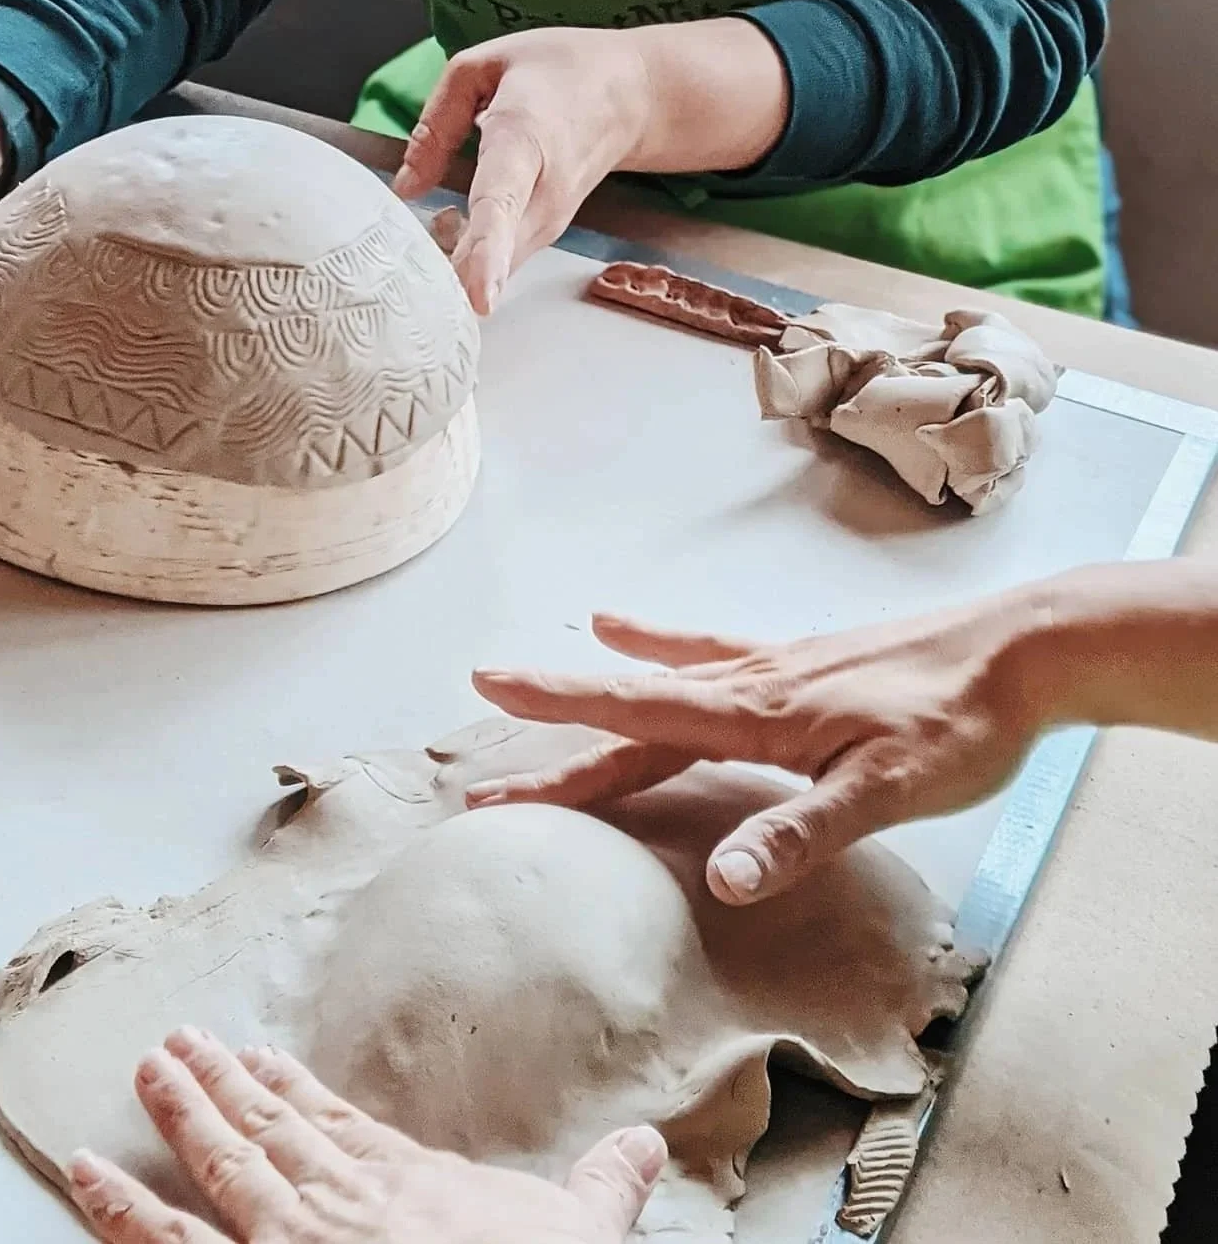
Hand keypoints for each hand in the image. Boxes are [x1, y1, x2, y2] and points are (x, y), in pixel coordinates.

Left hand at [69, 1028, 666, 1243]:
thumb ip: (605, 1187)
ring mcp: (288, 1240)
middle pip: (268, 1132)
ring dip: (175, 1118)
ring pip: (219, 1168)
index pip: (336, 1125)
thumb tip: (649, 1143)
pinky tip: (83, 1176)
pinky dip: (121, 1211)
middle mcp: (338, 1202)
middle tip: (175, 1040)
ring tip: (140, 1072)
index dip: (292, 1091)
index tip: (258, 1057)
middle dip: (218, 1085)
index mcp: (405, 1184)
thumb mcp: (579, 1237)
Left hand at [391, 27, 654, 314]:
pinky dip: (471, 264)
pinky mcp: (546, 237)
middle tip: (408, 280)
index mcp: (522, 139)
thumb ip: (436, 125)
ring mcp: (551, 221)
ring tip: (427, 242)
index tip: (478, 298)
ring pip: (496, 268)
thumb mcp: (483, 67)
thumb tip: (406, 187)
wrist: (631, 96)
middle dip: (450, 279)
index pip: (501, 203)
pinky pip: (501, 264)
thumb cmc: (557, 72)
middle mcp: (543, 192)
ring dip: (456, 270)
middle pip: (498, 255)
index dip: (486, 253)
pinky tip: (450, 240)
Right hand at [468, 594, 1051, 905]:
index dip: (557, 710)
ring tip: (546, 679)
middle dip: (557, 739)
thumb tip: (718, 879)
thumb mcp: (886, 792)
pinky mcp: (802, 666)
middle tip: (487, 773)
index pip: (633, 716)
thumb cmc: (958, 721)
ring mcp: (773, 668)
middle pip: (632, 716)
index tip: (488, 692)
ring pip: (663, 684)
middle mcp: (748, 684)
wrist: (1020, 651)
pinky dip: (666, 643)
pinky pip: (712, 654)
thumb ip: (799, 833)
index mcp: (753, 713)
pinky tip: (643, 628)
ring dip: (602, 693)